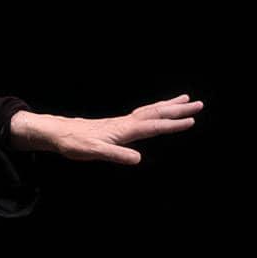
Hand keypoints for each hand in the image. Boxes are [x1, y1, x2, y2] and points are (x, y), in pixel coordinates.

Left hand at [9, 95, 202, 164]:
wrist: (57, 134)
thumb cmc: (74, 144)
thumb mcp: (93, 153)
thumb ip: (116, 155)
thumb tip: (138, 159)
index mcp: (124, 130)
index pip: (153, 126)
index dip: (172, 125)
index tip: (191, 121)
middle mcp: (125, 123)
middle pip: (156, 113)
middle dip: (178, 109)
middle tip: (199, 104)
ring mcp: (122, 122)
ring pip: (150, 110)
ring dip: (169, 105)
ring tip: (185, 98)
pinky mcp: (117, 124)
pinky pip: (142, 113)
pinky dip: (155, 109)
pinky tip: (157, 110)